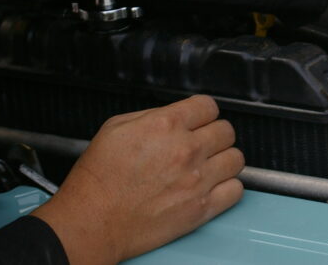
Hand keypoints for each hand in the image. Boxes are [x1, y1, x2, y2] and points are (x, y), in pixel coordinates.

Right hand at [32, 95, 244, 263]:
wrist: (91, 222)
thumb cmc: (97, 180)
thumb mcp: (115, 128)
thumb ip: (153, 116)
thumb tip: (175, 116)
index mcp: (166, 124)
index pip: (209, 106)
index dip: (203, 112)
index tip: (200, 120)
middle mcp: (187, 149)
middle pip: (226, 131)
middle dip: (215, 135)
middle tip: (202, 144)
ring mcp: (198, 179)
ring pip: (236, 158)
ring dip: (224, 160)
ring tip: (209, 166)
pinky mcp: (202, 208)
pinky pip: (236, 190)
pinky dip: (229, 187)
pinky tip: (214, 187)